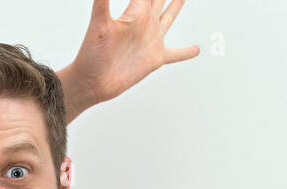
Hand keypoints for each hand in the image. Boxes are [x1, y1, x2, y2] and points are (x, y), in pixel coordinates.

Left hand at [67, 0, 199, 107]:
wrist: (90, 83)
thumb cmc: (90, 54)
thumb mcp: (99, 24)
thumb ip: (102, 0)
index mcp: (135, 12)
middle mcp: (144, 23)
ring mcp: (151, 40)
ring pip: (169, 18)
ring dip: (176, 6)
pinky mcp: (155, 59)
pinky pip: (175, 54)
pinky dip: (186, 52)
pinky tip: (196, 49)